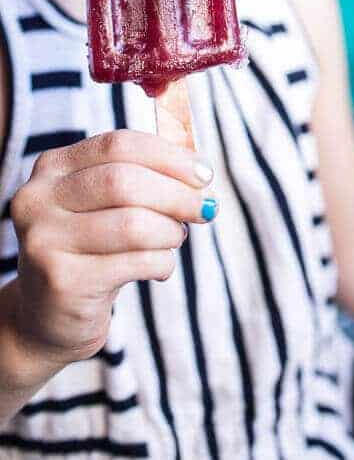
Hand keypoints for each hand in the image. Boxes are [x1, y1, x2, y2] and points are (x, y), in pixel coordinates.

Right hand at [10, 129, 214, 364]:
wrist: (47, 317)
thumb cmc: (92, 249)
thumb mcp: (106, 205)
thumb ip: (144, 177)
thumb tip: (200, 172)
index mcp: (53, 167)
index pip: (118, 145)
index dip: (169, 156)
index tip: (205, 174)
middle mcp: (38, 198)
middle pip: (125, 181)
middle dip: (177, 194)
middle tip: (207, 208)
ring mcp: (44, 240)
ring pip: (133, 224)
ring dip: (169, 231)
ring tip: (175, 239)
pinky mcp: (61, 281)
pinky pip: (135, 262)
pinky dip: (162, 263)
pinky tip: (160, 268)